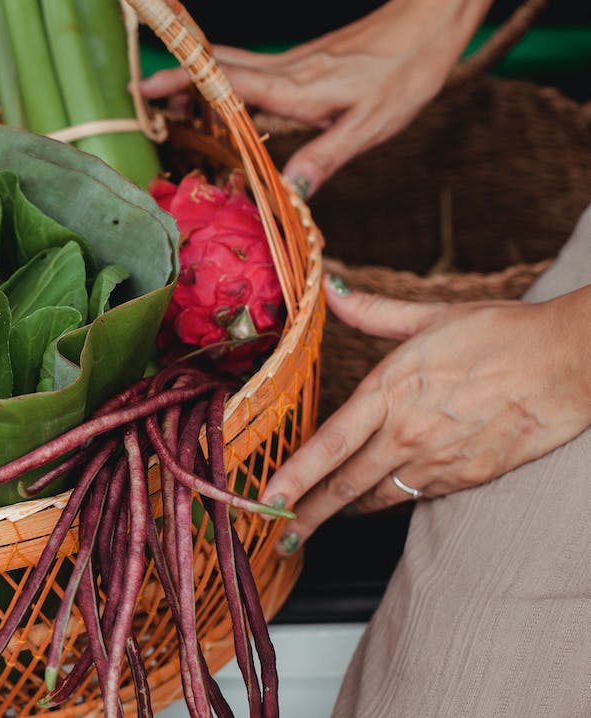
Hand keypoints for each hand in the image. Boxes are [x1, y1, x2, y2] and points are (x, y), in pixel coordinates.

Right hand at [138, 0, 511, 197]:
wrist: (429, 25)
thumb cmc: (404, 74)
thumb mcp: (369, 125)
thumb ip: (325, 157)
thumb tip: (287, 194)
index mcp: (294, 88)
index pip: (227, 83)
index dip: (185, 84)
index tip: (147, 88)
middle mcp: (286, 71)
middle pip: (218, 67)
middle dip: (178, 75)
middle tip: (141, 91)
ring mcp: (293, 64)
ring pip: (232, 65)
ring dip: (198, 75)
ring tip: (170, 95)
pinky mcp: (304, 63)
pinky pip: (251, 69)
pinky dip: (224, 78)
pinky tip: (223, 95)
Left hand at [262, 274, 590, 554]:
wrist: (572, 362)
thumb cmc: (503, 332)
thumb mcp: (431, 315)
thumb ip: (372, 312)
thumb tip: (332, 290)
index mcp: (390, 390)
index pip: (329, 444)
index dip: (293, 476)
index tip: (265, 498)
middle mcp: (408, 432)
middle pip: (345, 486)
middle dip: (307, 515)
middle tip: (280, 535)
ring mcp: (439, 460)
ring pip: (379, 496)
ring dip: (348, 509)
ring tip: (321, 520)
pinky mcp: (468, 477)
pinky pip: (418, 496)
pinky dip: (396, 497)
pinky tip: (383, 496)